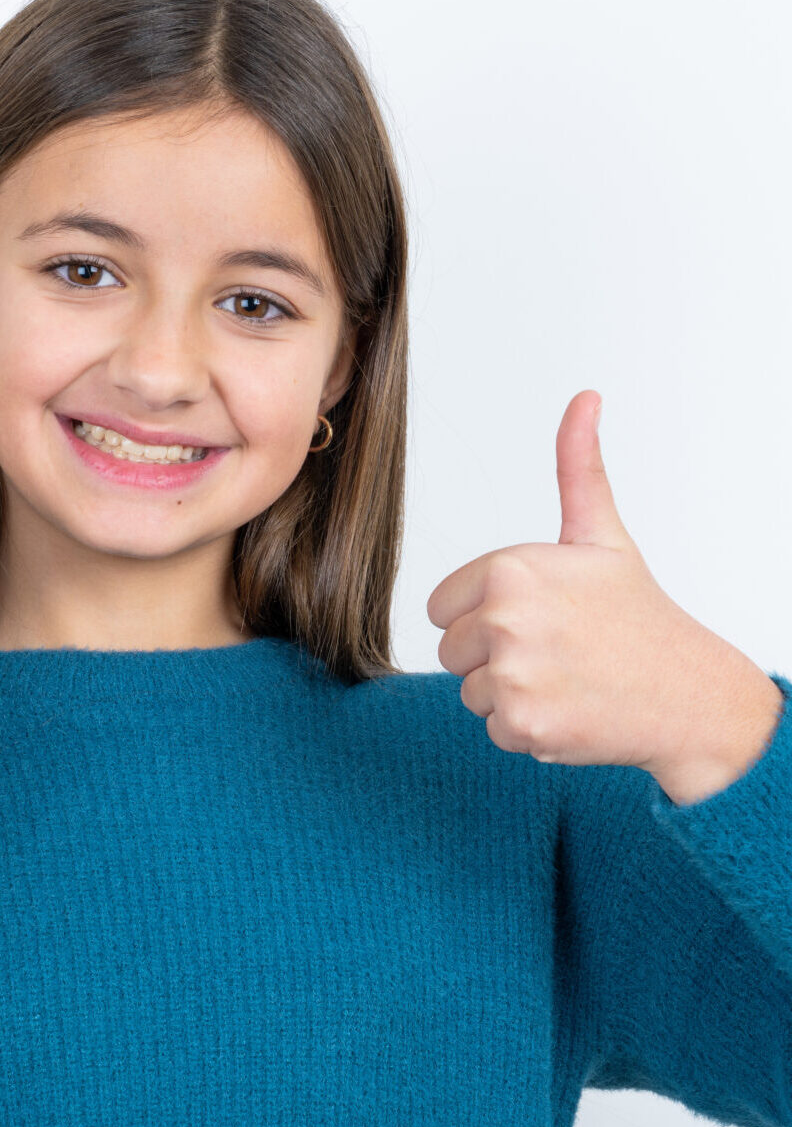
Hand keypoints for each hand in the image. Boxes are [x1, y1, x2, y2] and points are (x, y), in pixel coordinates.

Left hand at [425, 389, 757, 775]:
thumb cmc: (637, 614)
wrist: (687, 693)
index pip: (440, 608)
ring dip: (509, 694)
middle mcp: (503, 620)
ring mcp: (511, 675)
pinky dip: (526, 728)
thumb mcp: (601, 536)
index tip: (538, 615)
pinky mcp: (520, 724)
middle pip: (450, 651)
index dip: (482, 614)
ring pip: (470, 692)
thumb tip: (585, 398)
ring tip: (564, 678)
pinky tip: (569, 709)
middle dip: (492, 656)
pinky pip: (492, 728)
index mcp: (508, 570)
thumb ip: (577, 469)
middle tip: (556, 649)